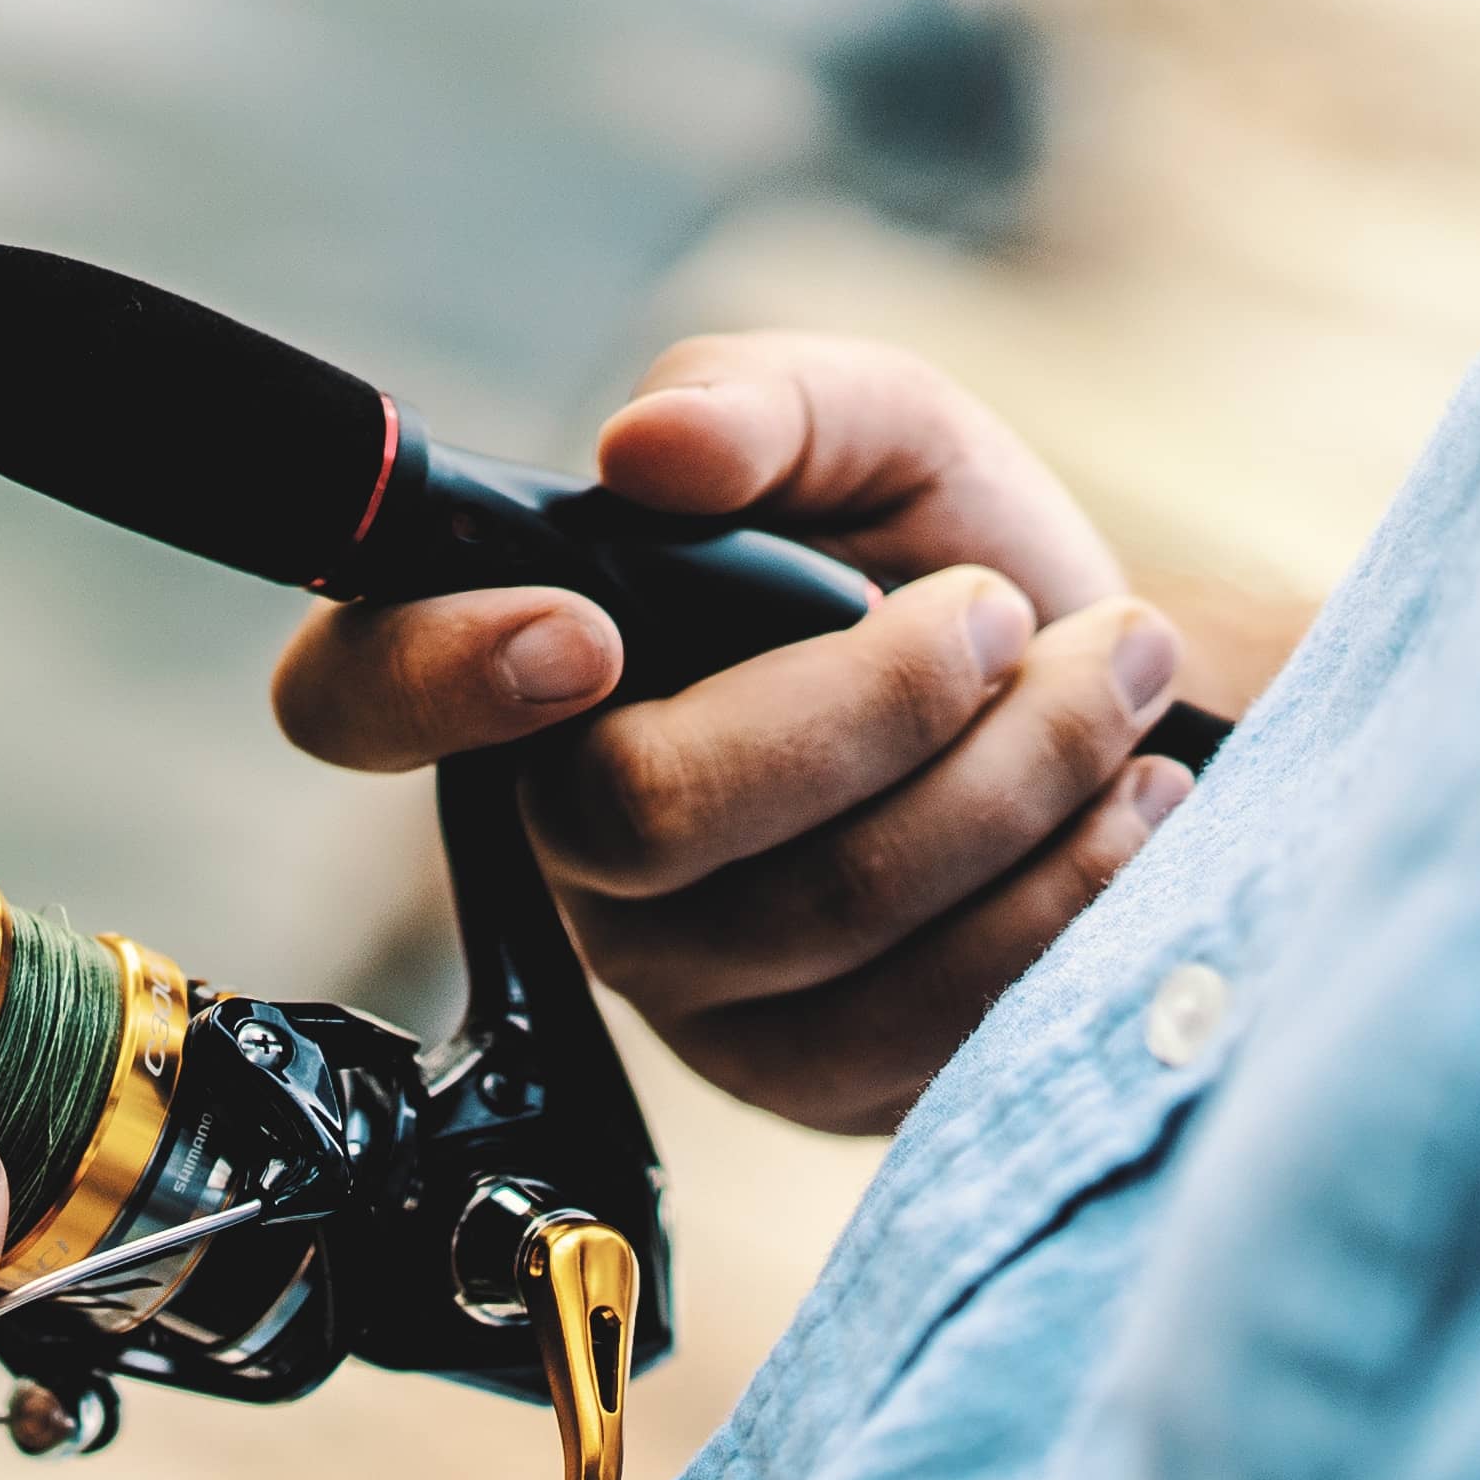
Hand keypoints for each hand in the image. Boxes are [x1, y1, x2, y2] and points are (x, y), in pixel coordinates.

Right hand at [272, 334, 1205, 1135]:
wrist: (1099, 715)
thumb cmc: (939, 568)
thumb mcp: (875, 434)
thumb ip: (768, 402)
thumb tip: (654, 445)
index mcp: (521, 669)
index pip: (356, 697)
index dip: (432, 676)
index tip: (586, 629)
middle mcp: (567, 843)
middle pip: (643, 815)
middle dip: (874, 701)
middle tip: (998, 611)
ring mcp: (681, 982)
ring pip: (821, 909)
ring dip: (1017, 772)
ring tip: (1108, 674)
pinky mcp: (807, 1077)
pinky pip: (929, 1009)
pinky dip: (1068, 882)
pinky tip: (1122, 802)